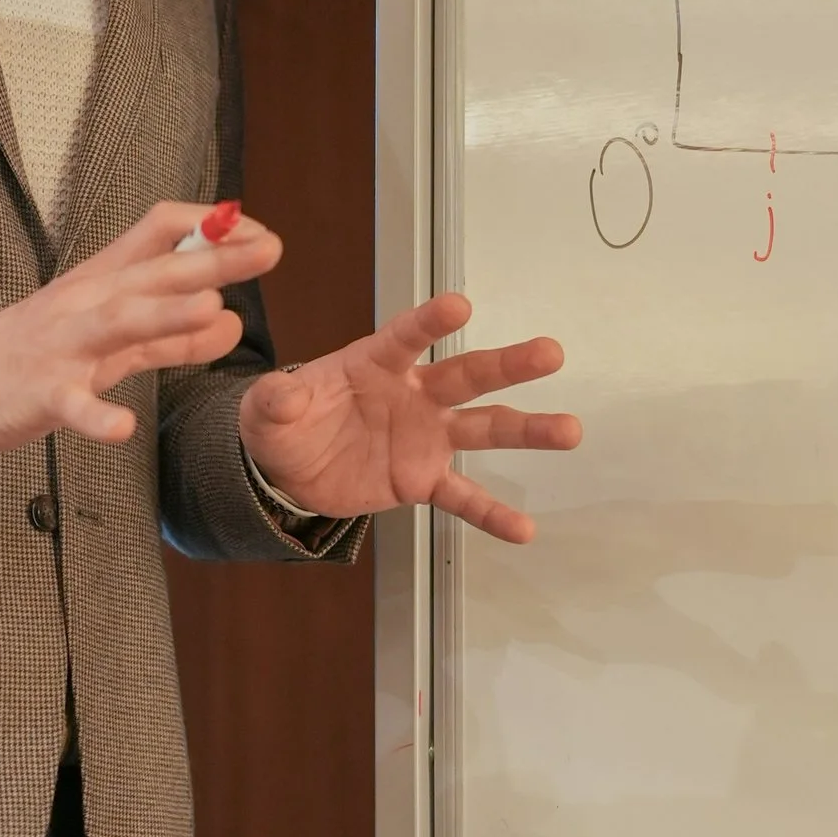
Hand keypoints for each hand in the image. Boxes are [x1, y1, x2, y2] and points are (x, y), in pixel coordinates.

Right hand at [0, 201, 282, 451]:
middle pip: (154, 273)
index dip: (211, 228)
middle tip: (269, 249)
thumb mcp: (111, 340)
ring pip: (118, 323)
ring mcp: (62, 347)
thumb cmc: (37, 352)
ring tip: (211, 307)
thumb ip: (172, 335)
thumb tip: (233, 321)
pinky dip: (96, 417)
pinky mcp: (40, 393)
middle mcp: (87, 302)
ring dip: (164, 314)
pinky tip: (123, 429)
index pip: (161, 231)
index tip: (259, 233)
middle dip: (212, 260)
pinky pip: (71, 405)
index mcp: (104, 281)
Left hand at [238, 291, 579, 541]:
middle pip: (468, 375)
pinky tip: (524, 530)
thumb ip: (275, 400)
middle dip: (509, 364)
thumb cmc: (287, 422)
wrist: (292, 469)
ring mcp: (427, 437)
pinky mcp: (424, 479)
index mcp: (376, 363)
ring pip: (485, 427)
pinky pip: (463, 497)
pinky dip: (492, 513)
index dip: (431, 322)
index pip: (407, 337)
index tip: (461, 306)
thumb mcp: (266, 410)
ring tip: (570, 431)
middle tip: (551, 352)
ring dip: (528, 429)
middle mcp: (414, 393)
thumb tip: (281, 395)